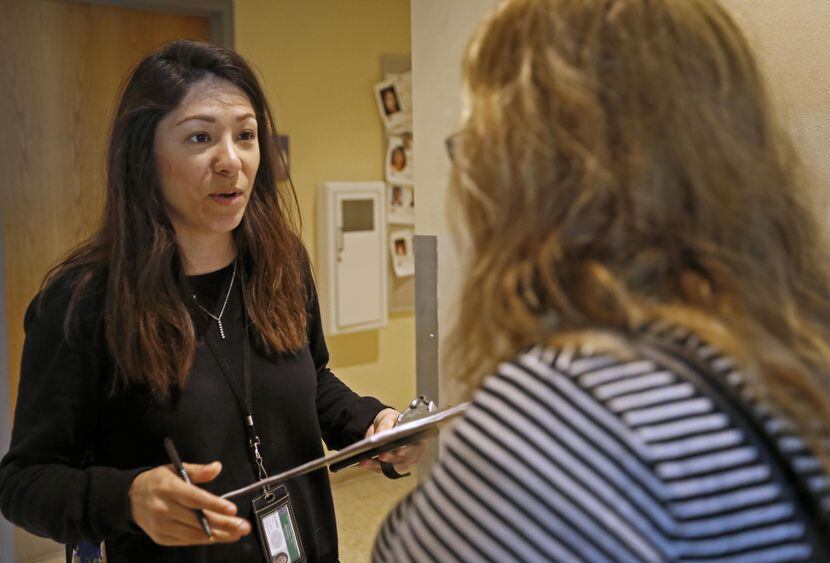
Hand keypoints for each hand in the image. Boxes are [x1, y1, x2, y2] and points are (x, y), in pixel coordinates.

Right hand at [129, 461, 250, 545]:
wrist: (129, 499)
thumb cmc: (157, 482)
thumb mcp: (175, 468)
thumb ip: (197, 470)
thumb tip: (217, 467)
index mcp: (169, 489)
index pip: (195, 499)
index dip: (214, 505)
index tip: (232, 509)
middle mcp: (164, 510)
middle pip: (198, 520)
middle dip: (223, 524)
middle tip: (243, 526)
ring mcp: (162, 526)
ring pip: (194, 534)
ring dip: (219, 535)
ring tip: (237, 533)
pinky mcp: (162, 538)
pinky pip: (187, 541)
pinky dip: (205, 539)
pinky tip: (220, 537)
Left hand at [359, 408, 425, 473]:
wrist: (382, 426)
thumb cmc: (392, 421)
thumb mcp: (390, 418)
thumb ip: (387, 425)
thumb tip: (382, 434)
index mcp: (416, 442)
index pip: (415, 449)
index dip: (408, 451)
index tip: (399, 451)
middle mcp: (410, 455)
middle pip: (402, 461)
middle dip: (391, 459)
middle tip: (381, 455)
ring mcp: (400, 463)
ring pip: (390, 468)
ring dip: (377, 465)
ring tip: (366, 460)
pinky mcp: (389, 468)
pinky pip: (380, 470)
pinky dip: (371, 467)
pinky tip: (364, 462)